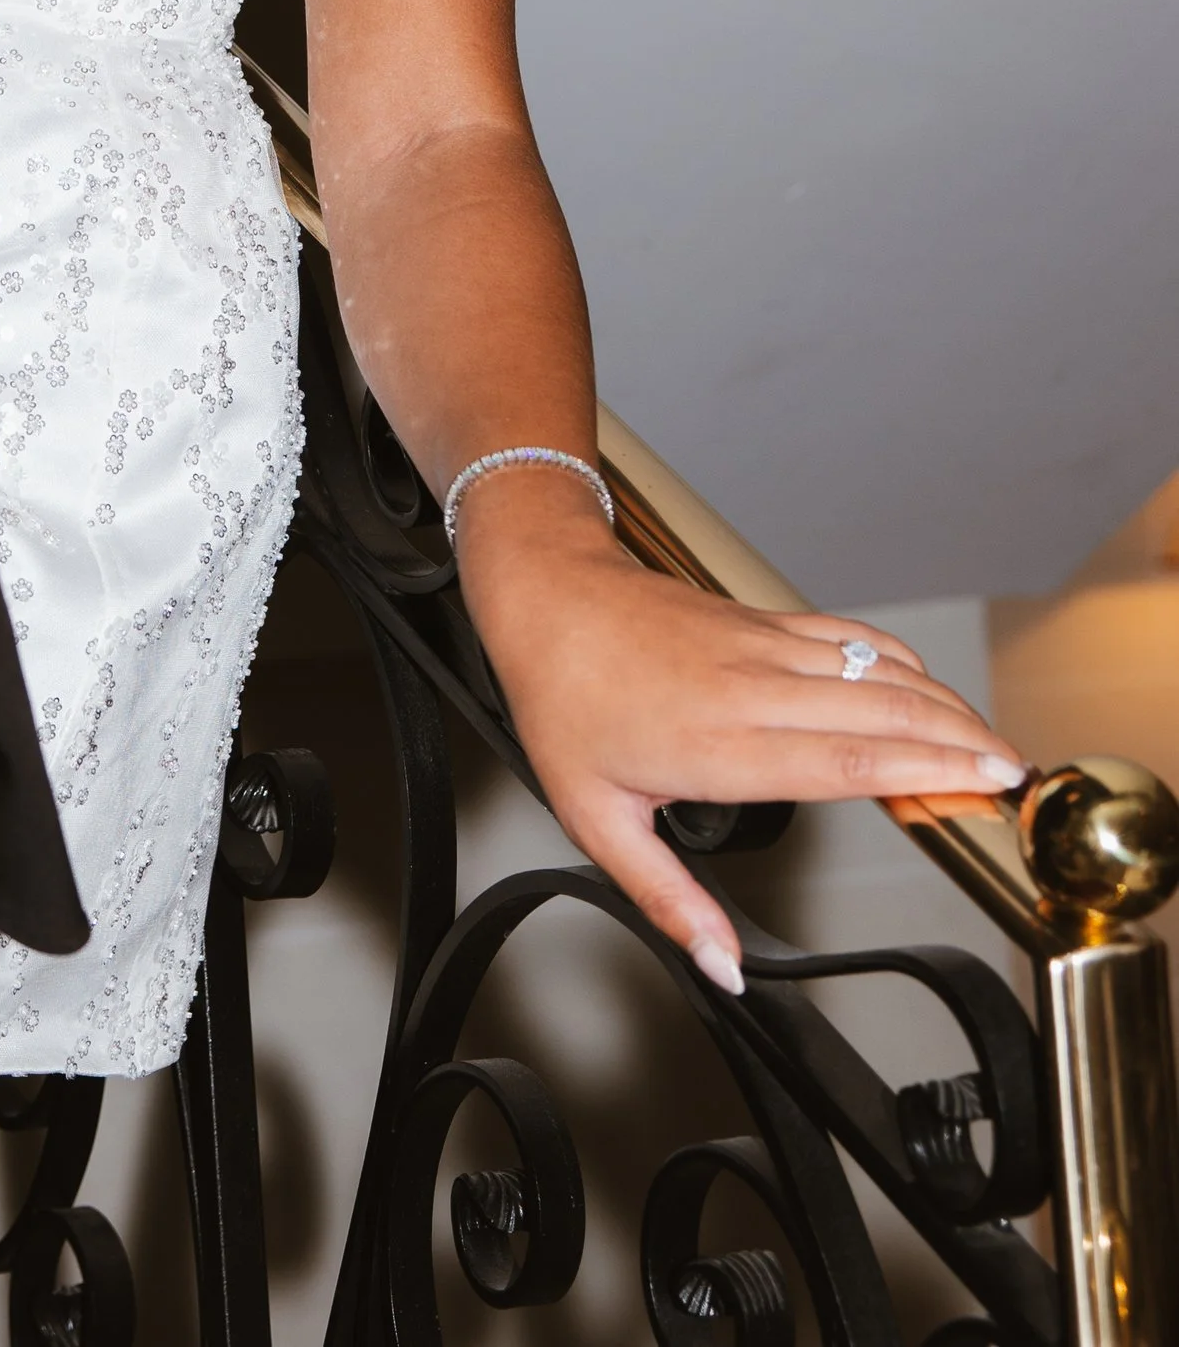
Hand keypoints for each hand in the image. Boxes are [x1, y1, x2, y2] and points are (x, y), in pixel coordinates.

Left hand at [456, 492, 1028, 992]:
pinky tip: (927, 684)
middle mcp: (752, 690)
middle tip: (1015, 775)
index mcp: (718, 745)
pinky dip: (898, 660)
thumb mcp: (597, 821)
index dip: (921, 770)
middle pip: (878, 714)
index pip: (842, 759)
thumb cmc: (566, 705)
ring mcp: (762, 648)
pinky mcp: (762, 623)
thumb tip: (723, 967)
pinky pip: (846, 637)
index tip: (979, 783)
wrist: (550, 600)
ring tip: (991, 740)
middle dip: (957, 741)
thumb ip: (667, 898)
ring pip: (872, 671)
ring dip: (939, 702)